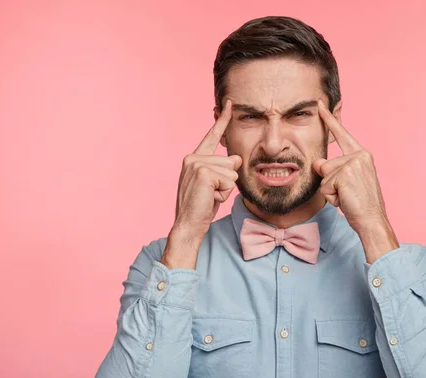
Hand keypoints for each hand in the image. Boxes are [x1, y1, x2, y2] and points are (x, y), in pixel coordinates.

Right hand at [171, 99, 241, 241]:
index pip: (212, 136)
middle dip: (228, 180)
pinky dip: (224, 193)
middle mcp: (193, 157)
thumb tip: (237, 158)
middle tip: (211, 193)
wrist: (188, 225)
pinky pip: (229, 181)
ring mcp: (196, 164)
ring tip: (210, 196)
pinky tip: (210, 198)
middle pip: (231, 160)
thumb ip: (225, 169)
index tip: (229, 103)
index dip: (222, 120)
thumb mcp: (216, 184)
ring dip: (226, 188)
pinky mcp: (203, 173)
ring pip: (232, 171)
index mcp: (195, 158)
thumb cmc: (202, 207)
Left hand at [313, 100, 397, 260]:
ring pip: (324, 176)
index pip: (341, 134)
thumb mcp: (346, 182)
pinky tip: (345, 200)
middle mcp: (359, 156)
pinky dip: (331, 197)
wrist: (372, 220)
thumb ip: (334, 169)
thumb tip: (318, 163)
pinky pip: (324, 186)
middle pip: (326, 165)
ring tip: (348, 198)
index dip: (329, 119)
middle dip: (330, 183)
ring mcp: (353, 163)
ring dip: (331, 192)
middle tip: (348, 195)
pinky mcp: (345, 173)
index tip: (319, 104)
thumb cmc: (361, 205)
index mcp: (362, 155)